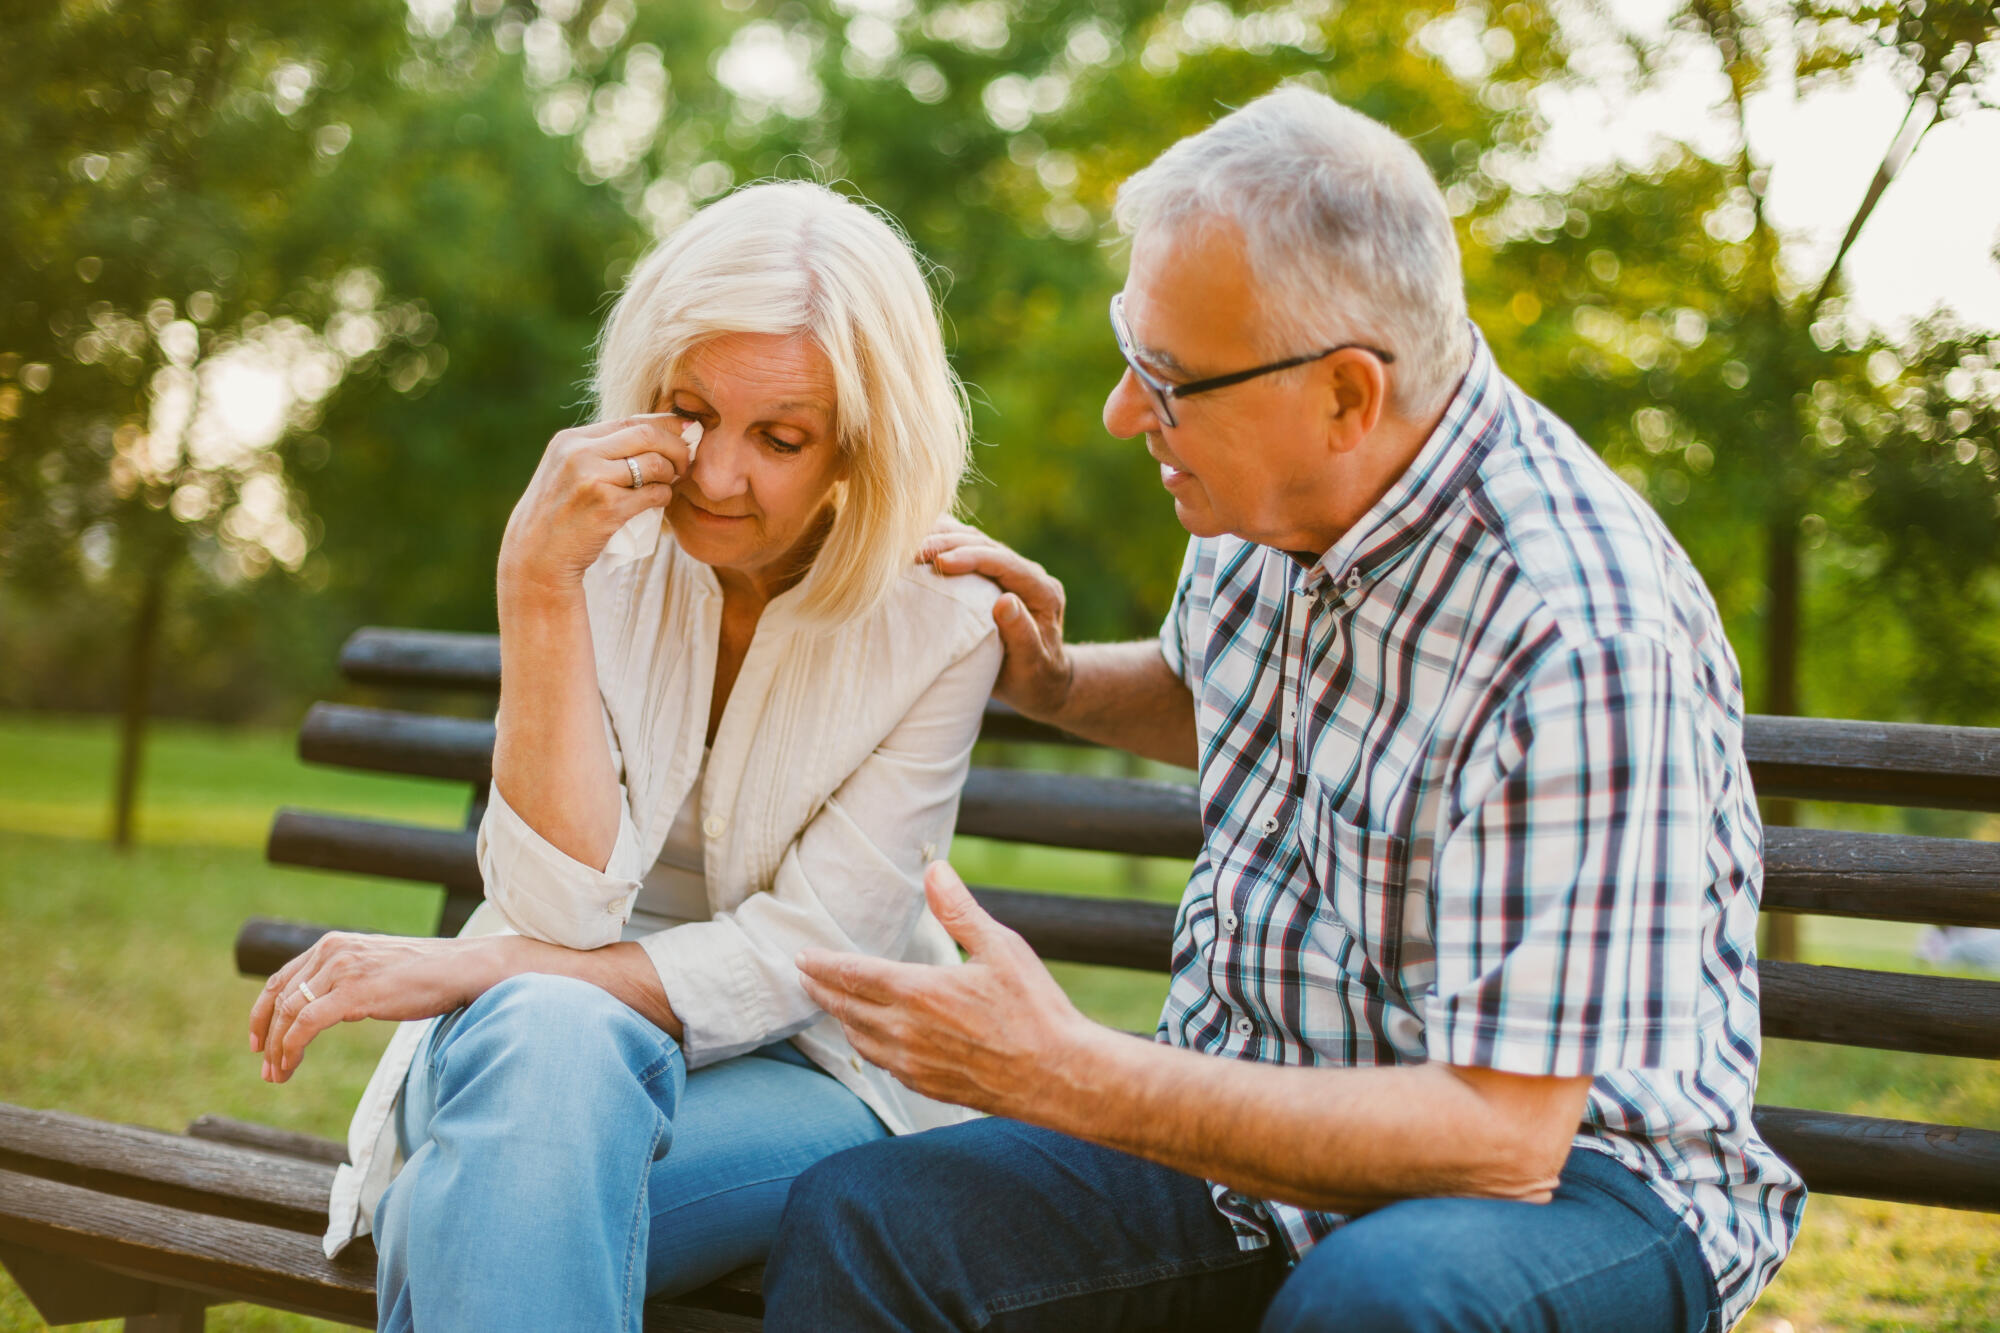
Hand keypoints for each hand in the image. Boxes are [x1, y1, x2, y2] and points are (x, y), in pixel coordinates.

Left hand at [248, 933, 511, 1083]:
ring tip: (277, 1075)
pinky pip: (306, 1025)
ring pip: (288, 1014)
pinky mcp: (352, 992)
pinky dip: (291, 1048)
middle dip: (266, 1037)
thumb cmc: (428, 973)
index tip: (258, 1041)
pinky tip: (290, 1066)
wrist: (462, 968)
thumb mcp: (377, 968)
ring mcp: (341, 970)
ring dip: (277, 1049)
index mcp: (335, 944)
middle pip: (279, 998)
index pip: (281, 978)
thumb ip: (349, 978)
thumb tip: (331, 1006)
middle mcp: (331, 951)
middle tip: (266, 1069)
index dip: (262, 1012)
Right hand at [497, 414, 693, 600]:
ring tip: (671, 483)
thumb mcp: (568, 471)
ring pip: (655, 464)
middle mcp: (580, 453)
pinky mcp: (608, 507)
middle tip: (687, 461)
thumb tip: (655, 434)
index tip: (686, 433)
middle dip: (676, 446)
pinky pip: (653, 494)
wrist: (536, 556)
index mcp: (570, 440)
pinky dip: (664, 496)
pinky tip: (660, 501)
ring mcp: (593, 480)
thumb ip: (600, 452)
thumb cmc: (559, 514)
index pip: (629, 421)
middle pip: (647, 435)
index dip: (664, 426)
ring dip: (671, 474)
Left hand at [794, 862, 1097, 1118]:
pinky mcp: (927, 1086)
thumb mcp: (1001, 947)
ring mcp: (913, 1064)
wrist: (1058, 1077)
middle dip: (821, 989)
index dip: (822, 964)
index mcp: (918, 992)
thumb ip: (959, 910)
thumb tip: (934, 870)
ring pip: (859, 1039)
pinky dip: (866, 1045)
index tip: (802, 956)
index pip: (852, 975)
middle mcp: (905, 1031)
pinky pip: (882, 1064)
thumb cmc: (1035, 1009)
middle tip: (804, 975)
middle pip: (845, 1008)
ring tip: (833, 1003)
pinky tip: (871, 1039)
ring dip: (841, 1018)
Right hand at [918, 518, 1073, 720]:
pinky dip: (943, 543)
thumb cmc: (1036, 680)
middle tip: (914, 551)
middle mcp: (1029, 574)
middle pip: (987, 545)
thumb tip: (1006, 602)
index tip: (941, 563)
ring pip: (975, 541)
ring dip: (942, 539)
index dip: (972, 557)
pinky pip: (968, 550)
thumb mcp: (1033, 664)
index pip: (1005, 562)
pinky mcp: (994, 576)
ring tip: (909, 543)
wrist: (1042, 682)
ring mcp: (1011, 571)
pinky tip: (918, 541)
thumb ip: (1023, 634)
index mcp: (1043, 591)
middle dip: (950, 543)